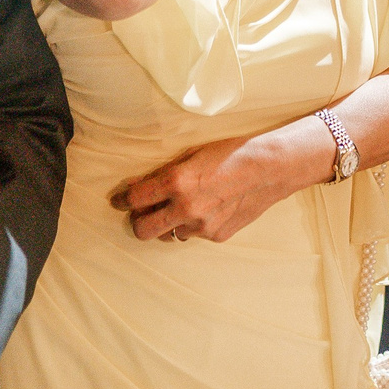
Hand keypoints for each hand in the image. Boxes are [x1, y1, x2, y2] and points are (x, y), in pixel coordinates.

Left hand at [113, 122, 335, 244]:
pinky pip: (195, 234)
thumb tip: (137, 187)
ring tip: (184, 207)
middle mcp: (186, 208)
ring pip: (170, 234)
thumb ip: (164, 173)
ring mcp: (202, 227)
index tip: (117, 200)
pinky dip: (195, 225)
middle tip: (142, 212)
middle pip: (143, 230)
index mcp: (176, 182)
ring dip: (171, 223)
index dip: (121, 200)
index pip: (135, 199)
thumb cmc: (231, 153)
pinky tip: (209, 208)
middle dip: (138, 222)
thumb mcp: (192, 154)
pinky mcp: (217, 236)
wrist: (270, 168)